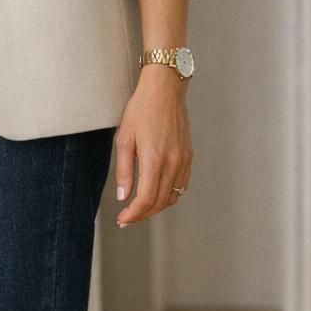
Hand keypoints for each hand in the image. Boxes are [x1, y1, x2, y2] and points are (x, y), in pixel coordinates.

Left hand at [114, 66, 191, 225]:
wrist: (165, 91)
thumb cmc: (141, 110)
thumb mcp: (124, 139)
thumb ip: (124, 170)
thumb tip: (123, 196)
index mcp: (154, 159)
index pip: (146, 199)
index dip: (133, 214)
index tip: (122, 219)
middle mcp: (172, 162)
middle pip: (160, 202)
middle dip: (142, 215)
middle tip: (127, 218)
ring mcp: (183, 160)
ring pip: (173, 196)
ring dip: (156, 207)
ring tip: (140, 208)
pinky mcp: (188, 156)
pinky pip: (181, 185)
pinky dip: (169, 195)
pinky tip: (157, 194)